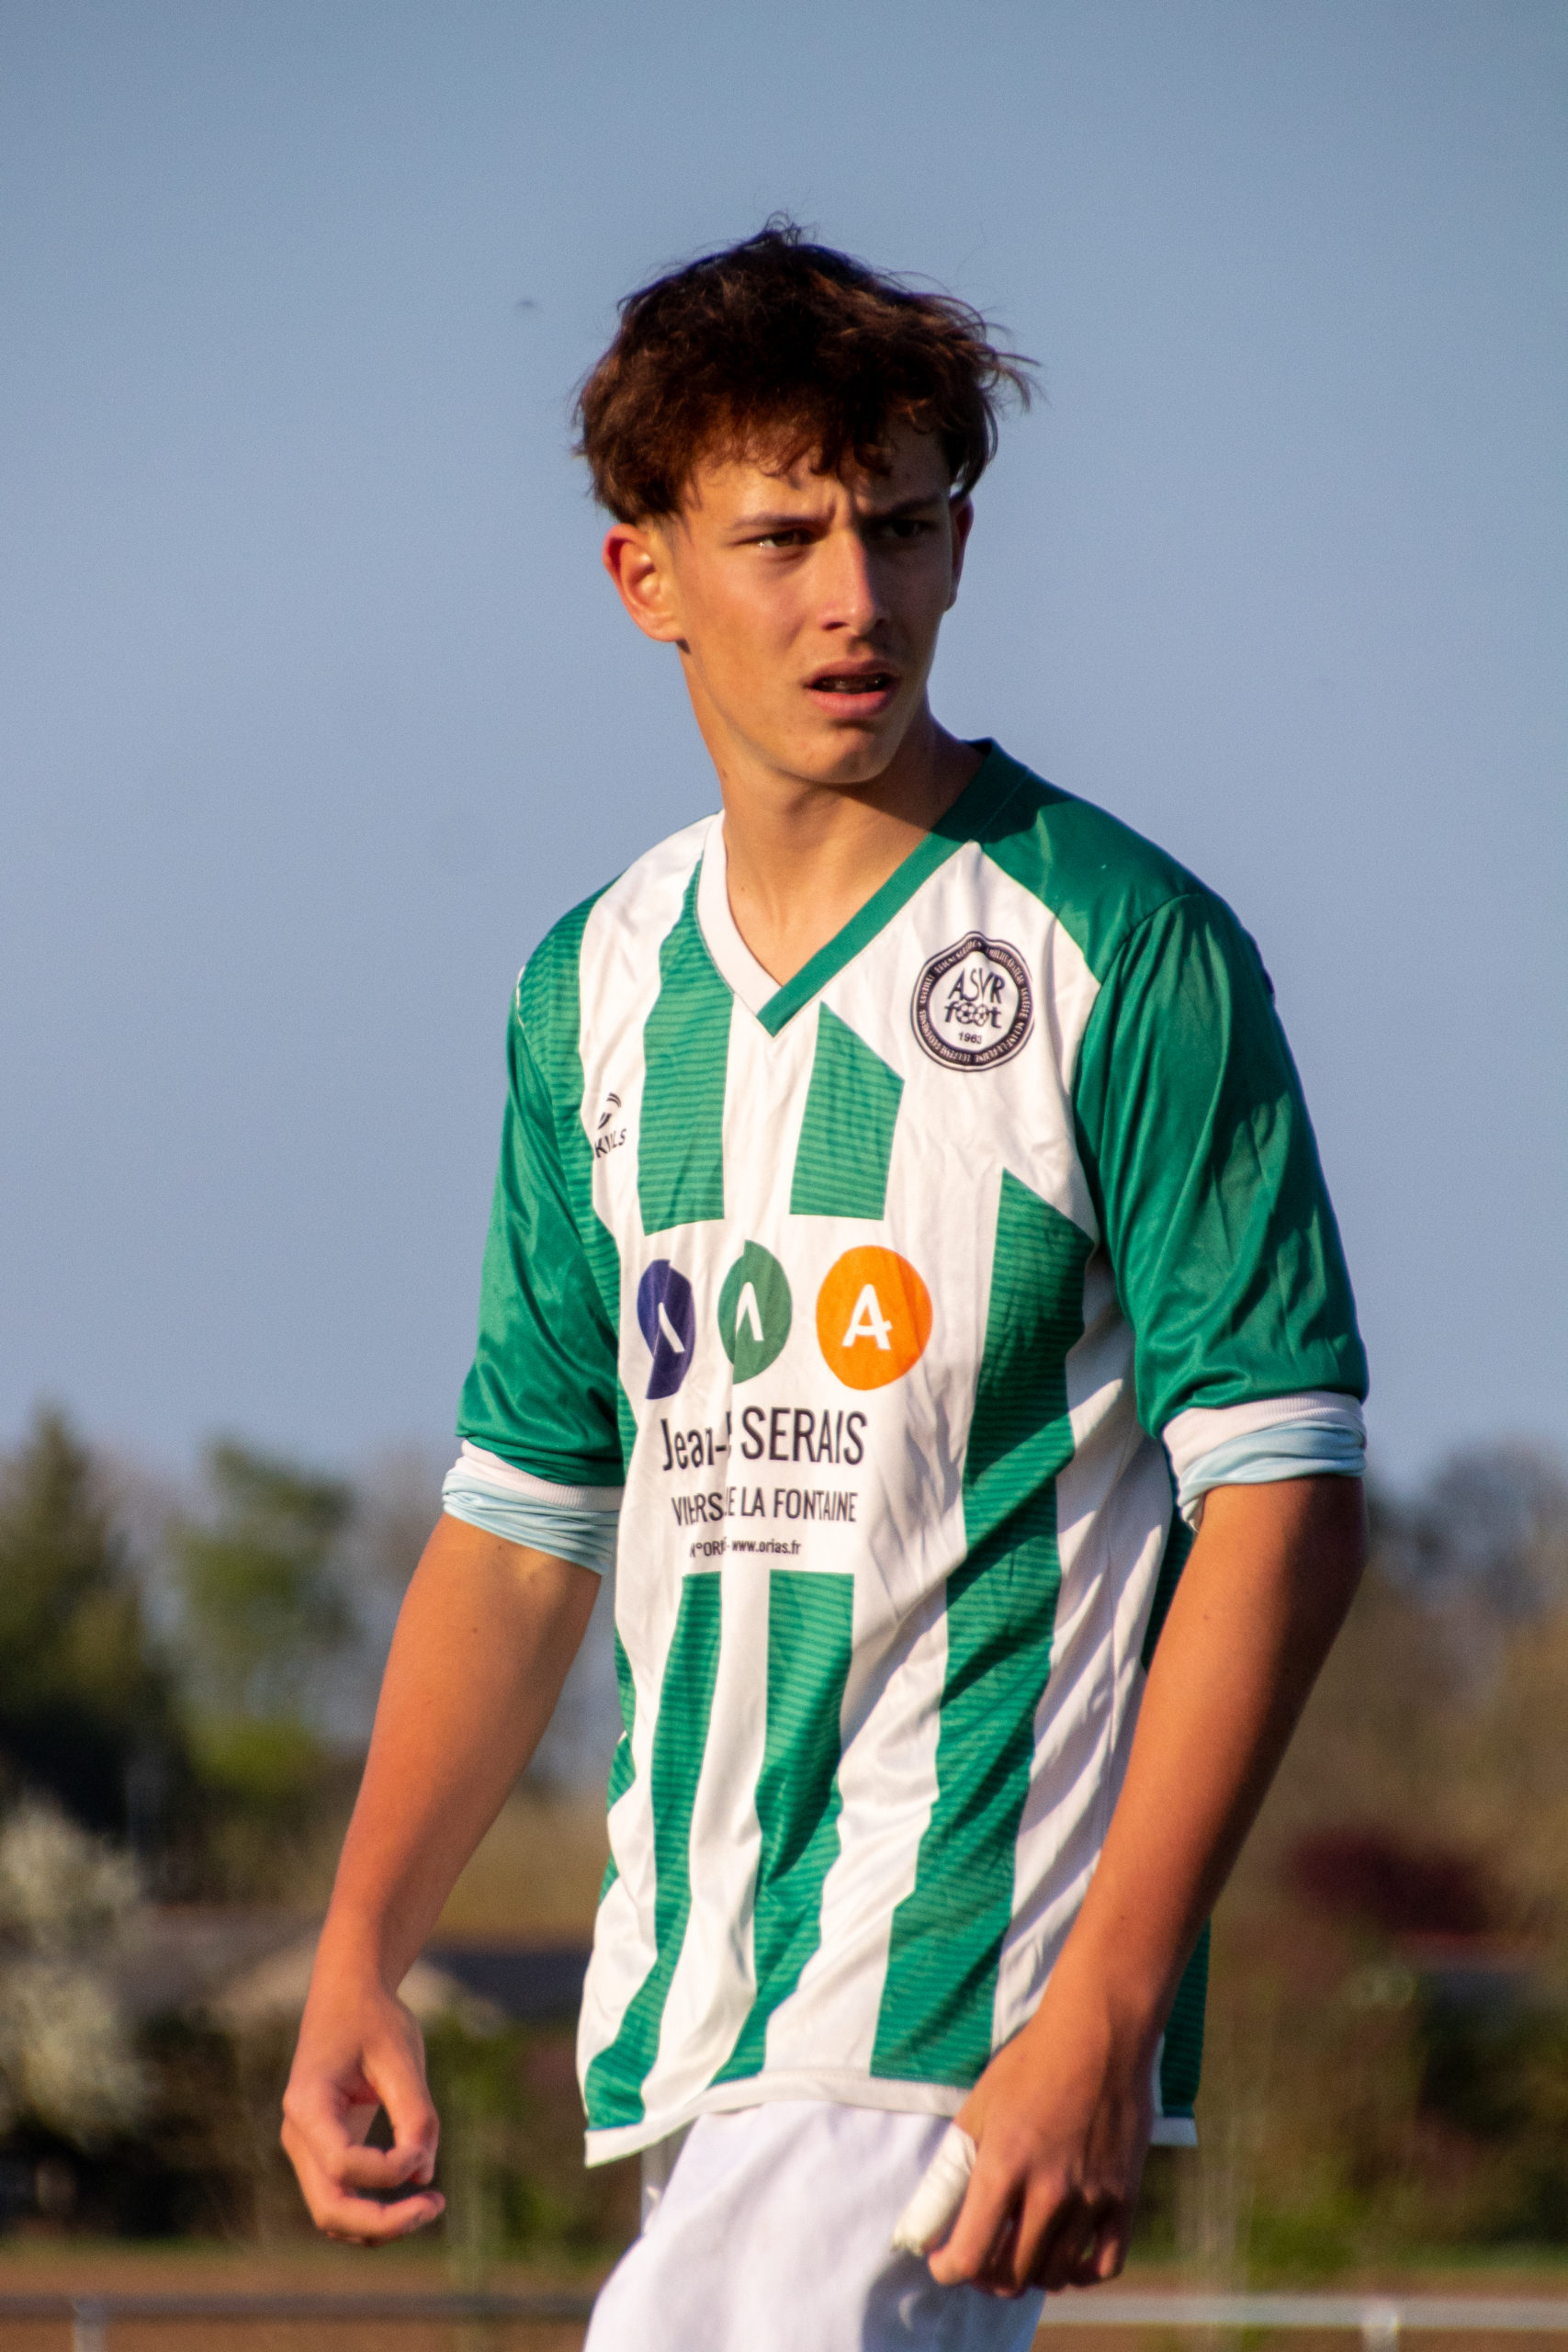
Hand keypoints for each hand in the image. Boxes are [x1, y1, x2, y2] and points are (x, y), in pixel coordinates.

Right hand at [281, 1973, 444, 2244]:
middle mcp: (297, 2135)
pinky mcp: (322, 2154)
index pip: (341, 2163)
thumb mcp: (402, 2056)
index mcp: (307, 2104)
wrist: (347, 1996)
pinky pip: (343, 2198)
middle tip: (435, 2205)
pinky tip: (415, 2195)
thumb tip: (424, 2176)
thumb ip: (415, 2114)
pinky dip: (375, 2210)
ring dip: (380, 2224)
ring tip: (431, 2204)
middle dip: (383, 2223)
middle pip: (329, 2210)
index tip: (424, 2146)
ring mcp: (306, 2149)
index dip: (389, 2168)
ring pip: (333, 2215)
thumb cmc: (374, 2019)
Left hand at [926, 1982, 1152, 2297]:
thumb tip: (925, 2225)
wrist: (1098, 2035)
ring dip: (1029, 2274)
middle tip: (981, 2255)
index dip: (949, 2270)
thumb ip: (951, 2171)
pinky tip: (1064, 2259)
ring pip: (1054, 2274)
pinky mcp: (1125, 2198)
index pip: (971, 2254)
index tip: (943, 2262)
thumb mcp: (977, 2110)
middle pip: (1012, 2274)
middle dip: (987, 2275)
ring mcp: (1092, 2198)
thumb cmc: (1030, 2065)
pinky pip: (1104, 2266)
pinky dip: (1080, 2274)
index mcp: (1004, 2165)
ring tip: (1018, 2252)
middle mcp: (1049, 2191)